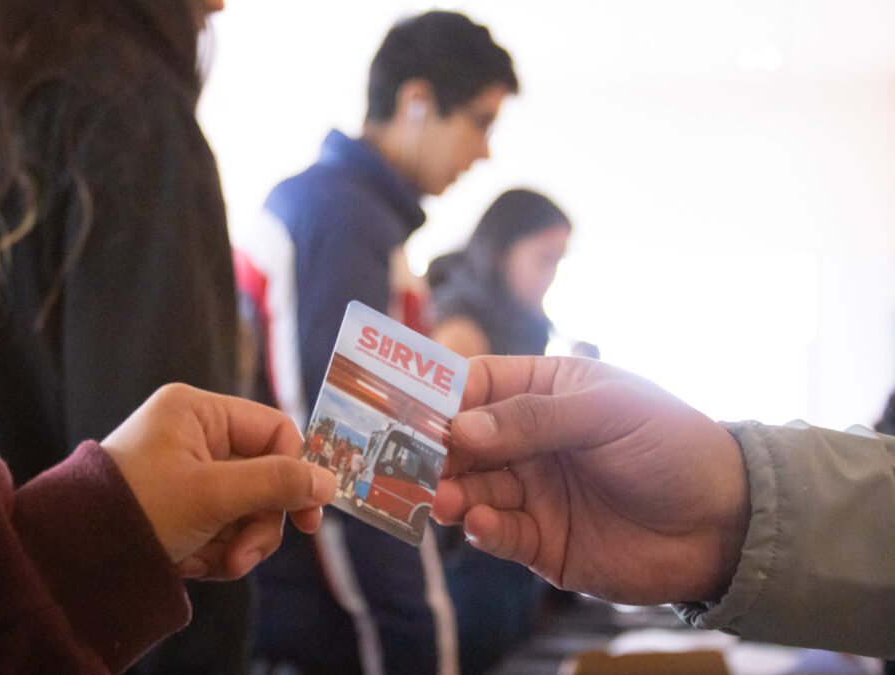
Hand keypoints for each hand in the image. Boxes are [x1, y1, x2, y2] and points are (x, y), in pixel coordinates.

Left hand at [102, 384, 335, 580]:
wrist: (73, 558)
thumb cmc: (138, 509)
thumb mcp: (213, 495)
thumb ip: (275, 483)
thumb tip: (329, 481)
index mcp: (197, 411)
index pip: (274, 431)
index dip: (295, 471)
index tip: (307, 517)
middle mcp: (193, 434)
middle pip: (263, 474)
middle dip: (257, 521)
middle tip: (243, 554)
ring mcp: (187, 471)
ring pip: (246, 506)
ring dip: (237, 542)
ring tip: (212, 564)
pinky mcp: (180, 505)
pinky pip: (221, 524)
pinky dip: (215, 549)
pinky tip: (192, 564)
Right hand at [432, 356, 749, 603]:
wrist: (726, 524)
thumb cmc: (673, 446)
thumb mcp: (608, 413)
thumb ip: (534, 419)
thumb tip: (460, 427)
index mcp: (546, 393)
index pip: (478, 384)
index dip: (442, 392)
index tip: (407, 405)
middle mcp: (530, 441)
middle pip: (463, 441)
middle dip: (434, 450)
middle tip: (407, 461)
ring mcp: (533, 491)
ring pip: (472, 488)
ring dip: (450, 492)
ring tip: (442, 499)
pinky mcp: (541, 541)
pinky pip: (499, 532)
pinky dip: (483, 529)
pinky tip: (481, 524)